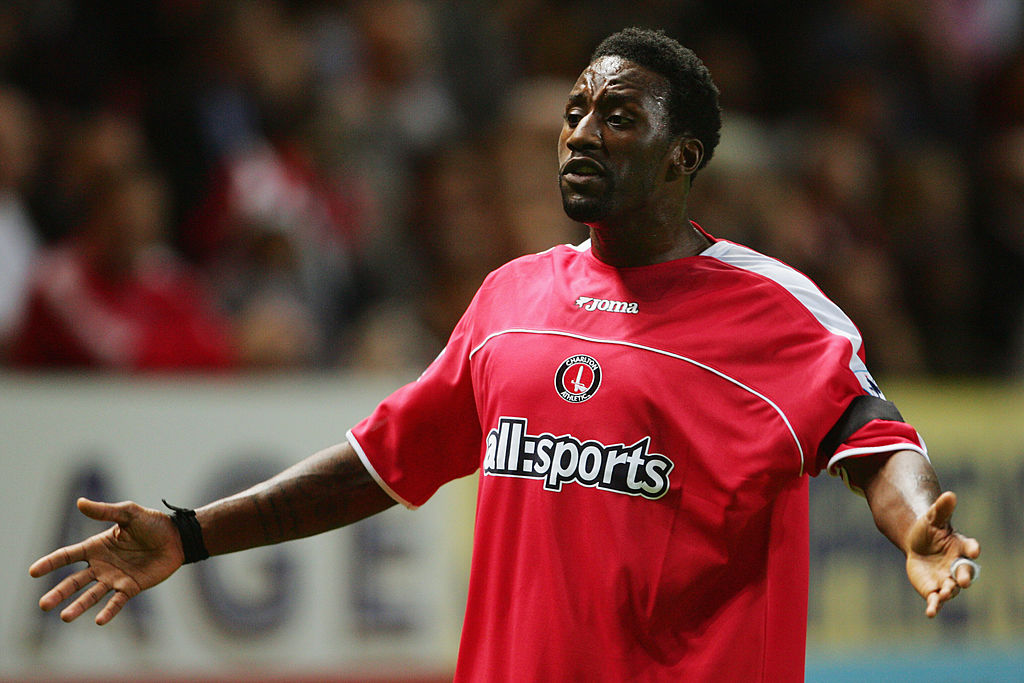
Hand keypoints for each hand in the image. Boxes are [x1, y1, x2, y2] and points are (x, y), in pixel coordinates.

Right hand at [29, 498, 183, 624]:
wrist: (177, 538)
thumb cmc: (152, 523)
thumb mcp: (129, 513)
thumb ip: (105, 511)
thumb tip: (80, 502)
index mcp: (96, 546)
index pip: (68, 556)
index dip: (50, 563)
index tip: (33, 571)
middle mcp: (101, 565)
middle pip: (74, 581)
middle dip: (58, 593)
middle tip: (43, 605)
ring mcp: (115, 578)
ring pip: (91, 595)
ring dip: (78, 606)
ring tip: (64, 617)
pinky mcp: (131, 587)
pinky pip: (117, 602)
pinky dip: (108, 612)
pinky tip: (98, 620)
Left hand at [904, 491, 980, 617]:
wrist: (918, 545)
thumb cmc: (929, 530)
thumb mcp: (932, 518)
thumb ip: (941, 509)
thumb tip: (949, 494)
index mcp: (961, 547)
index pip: (970, 548)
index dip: (973, 548)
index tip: (975, 549)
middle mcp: (957, 566)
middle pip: (965, 573)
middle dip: (965, 576)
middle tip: (964, 580)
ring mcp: (947, 579)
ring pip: (951, 589)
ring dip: (948, 592)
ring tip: (943, 594)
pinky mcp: (934, 590)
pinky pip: (936, 600)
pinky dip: (934, 606)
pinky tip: (930, 613)